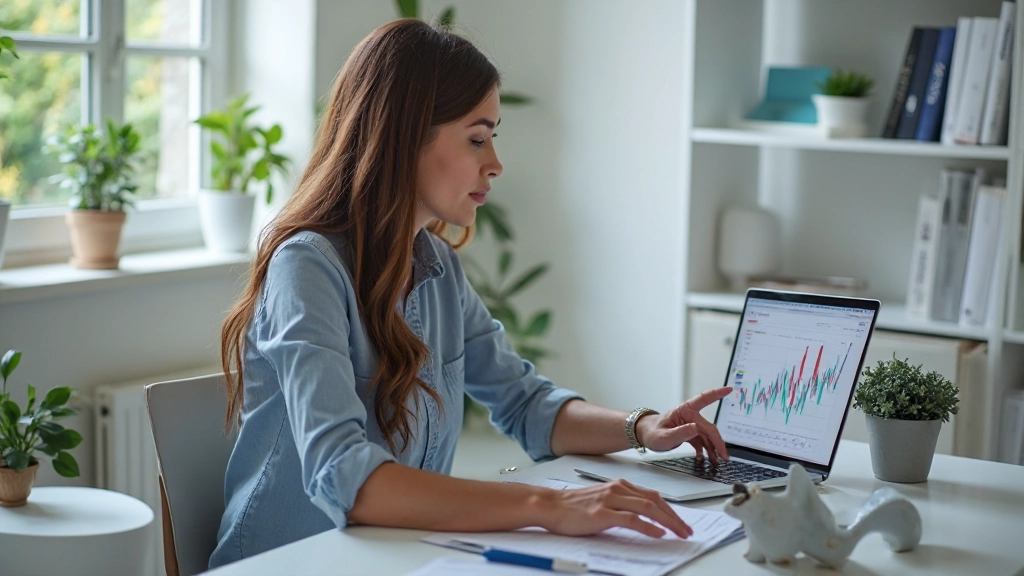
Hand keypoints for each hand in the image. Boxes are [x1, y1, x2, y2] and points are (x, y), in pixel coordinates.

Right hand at [539, 479, 692, 538]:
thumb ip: (621, 505)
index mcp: (619, 486)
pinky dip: (648, 527)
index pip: (653, 496)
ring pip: (648, 508)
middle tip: (687, 530)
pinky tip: (657, 534)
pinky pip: (632, 519)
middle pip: (656, 501)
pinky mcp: (603, 513)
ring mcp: (610, 500)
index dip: (670, 509)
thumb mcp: (602, 501)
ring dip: (668, 522)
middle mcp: (618, 489)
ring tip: (679, 533)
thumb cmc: (573, 506)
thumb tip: (644, 519)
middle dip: (675, 517)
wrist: (550, 505)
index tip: (680, 522)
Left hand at [635, 387, 731, 462]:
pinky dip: (705, 450)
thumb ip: (680, 433)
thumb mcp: (664, 436)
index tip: (729, 389)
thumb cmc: (652, 432)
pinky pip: (702, 441)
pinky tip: (704, 457)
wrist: (645, 436)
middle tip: (723, 455)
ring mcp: (691, 425)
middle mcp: (690, 416)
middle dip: (718, 441)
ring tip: (716, 461)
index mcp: (684, 410)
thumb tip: (696, 428)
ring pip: (707, 436)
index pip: (703, 399)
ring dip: (713, 448)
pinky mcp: (690, 433)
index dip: (717, 393)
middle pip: (709, 427)